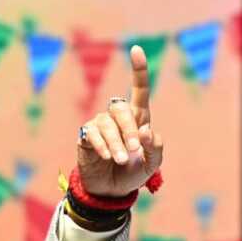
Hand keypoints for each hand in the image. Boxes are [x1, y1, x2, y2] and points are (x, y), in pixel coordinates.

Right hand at [75, 45, 162, 196]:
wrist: (112, 190)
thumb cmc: (134, 173)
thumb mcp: (152, 164)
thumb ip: (155, 148)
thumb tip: (147, 130)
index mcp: (139, 119)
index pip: (139, 91)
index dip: (138, 71)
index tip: (137, 50)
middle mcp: (118, 118)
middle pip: (121, 107)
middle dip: (129, 129)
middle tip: (134, 150)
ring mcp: (101, 125)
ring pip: (107, 124)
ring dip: (116, 143)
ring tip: (120, 160)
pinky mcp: (87, 136)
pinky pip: (93, 134)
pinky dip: (102, 146)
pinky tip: (107, 157)